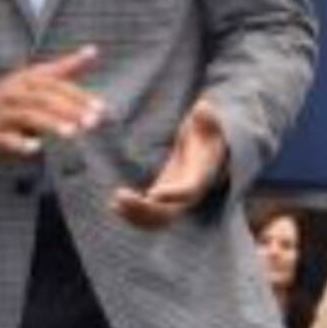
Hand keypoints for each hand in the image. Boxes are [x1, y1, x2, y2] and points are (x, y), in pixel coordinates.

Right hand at [0, 47, 104, 160]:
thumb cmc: (12, 96)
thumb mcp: (34, 79)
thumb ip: (64, 67)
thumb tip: (93, 50)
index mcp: (26, 80)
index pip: (55, 85)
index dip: (78, 96)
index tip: (100, 108)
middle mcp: (13, 94)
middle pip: (43, 99)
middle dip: (68, 110)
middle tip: (91, 123)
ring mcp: (0, 114)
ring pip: (26, 116)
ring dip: (49, 124)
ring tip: (71, 133)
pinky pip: (4, 138)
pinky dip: (18, 143)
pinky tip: (35, 148)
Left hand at [111, 99, 227, 228]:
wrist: (211, 146)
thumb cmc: (208, 129)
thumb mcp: (209, 119)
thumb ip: (207, 116)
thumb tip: (203, 108)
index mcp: (202, 173)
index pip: (190, 189)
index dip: (174, 194)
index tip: (154, 194)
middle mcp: (191, 191)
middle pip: (171, 211)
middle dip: (146, 209)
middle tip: (119, 196)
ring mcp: (178, 199)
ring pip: (159, 219)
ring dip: (136, 215)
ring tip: (115, 203)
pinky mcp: (166, 199)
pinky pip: (151, 216)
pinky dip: (134, 215)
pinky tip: (115, 206)